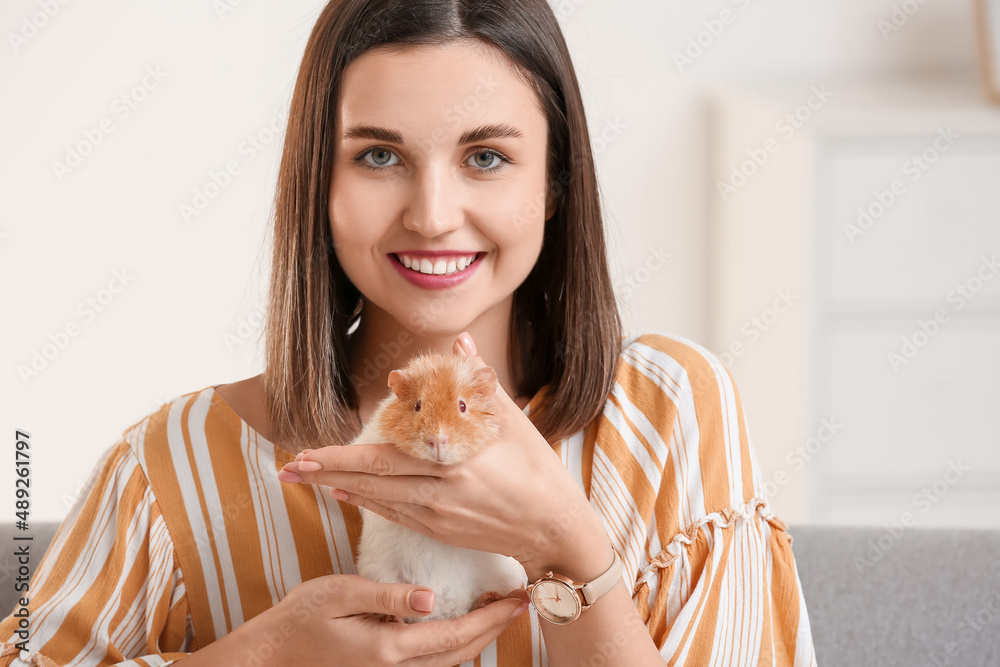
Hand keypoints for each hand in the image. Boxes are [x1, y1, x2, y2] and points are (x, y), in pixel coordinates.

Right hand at [238, 574, 527, 665]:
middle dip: (494, 628)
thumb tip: (432, 597)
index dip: (492, 617)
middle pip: (461, 654)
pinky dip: (455, 649)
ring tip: (498, 608)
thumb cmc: (300, 619)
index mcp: (389, 650)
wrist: (269, 657)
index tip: (519, 598)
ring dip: (478, 638)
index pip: (456, 635)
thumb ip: (386, 596)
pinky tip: (462, 627)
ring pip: (450, 665)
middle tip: (520, 600)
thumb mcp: (340, 594)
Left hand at [277, 332, 613, 580]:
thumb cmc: (538, 469)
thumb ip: (478, 380)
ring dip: (338, 487)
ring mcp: (438, 514)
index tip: (309, 449)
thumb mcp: (512, 420)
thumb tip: (460, 341)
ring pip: (378, 499)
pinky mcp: (440, 530)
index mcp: (457, 457)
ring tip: (304, 478)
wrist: (555, 528)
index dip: (344, 455)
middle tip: (288, 467)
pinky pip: (394, 515)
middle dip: (326, 473)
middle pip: (372, 479)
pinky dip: (367, 503)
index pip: (388, 454)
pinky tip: (346, 494)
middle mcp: (441, 488)